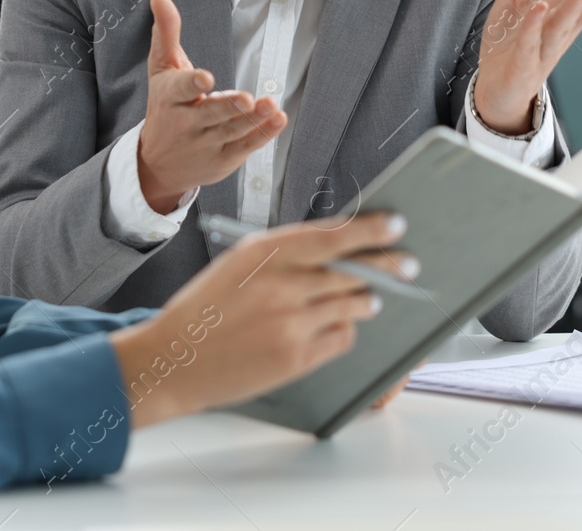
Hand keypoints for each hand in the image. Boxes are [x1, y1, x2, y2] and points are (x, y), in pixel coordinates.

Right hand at [106, 211, 418, 428]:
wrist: (175, 357)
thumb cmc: (205, 309)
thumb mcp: (238, 265)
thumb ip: (284, 255)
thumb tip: (336, 246)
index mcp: (263, 253)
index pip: (331, 235)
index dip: (369, 230)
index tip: (395, 224)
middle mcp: (280, 284)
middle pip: (353, 269)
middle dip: (388, 266)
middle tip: (406, 264)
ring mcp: (290, 322)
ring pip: (353, 304)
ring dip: (366, 300)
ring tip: (369, 298)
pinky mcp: (296, 357)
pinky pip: (341, 337)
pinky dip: (343, 330)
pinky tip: (333, 326)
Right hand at [137, 0, 285, 212]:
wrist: (156, 163)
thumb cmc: (164, 106)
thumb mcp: (161, 69)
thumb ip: (166, 33)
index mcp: (170, 97)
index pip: (180, 89)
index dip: (193, 83)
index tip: (205, 79)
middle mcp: (186, 123)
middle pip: (211, 114)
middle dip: (228, 106)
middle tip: (246, 98)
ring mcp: (206, 143)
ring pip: (231, 130)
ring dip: (253, 119)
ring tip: (271, 106)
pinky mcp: (223, 158)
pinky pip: (244, 146)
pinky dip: (262, 134)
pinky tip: (278, 120)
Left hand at [474, 0, 581, 134]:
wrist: (495, 83)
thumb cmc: (516, 31)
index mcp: (566, 8)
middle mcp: (561, 28)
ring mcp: (542, 47)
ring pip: (561, 25)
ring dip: (574, 6)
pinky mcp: (520, 63)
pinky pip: (527, 44)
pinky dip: (533, 28)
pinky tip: (538, 9)